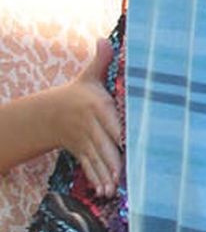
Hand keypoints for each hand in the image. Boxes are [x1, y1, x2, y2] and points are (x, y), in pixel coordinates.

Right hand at [51, 46, 120, 194]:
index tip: (129, 142)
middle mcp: (91, 126)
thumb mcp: (88, 76)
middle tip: (124, 175)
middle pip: (104, 144)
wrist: (51, 112)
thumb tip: (104, 39)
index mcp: (97, 106)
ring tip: (114, 190)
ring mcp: (85, 141)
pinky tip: (105, 192)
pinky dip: (97, 179)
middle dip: (113, 160)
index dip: (119, 132)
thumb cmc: (78, 93)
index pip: (110, 120)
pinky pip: (90, 166)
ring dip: (105, 175)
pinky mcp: (82, 152)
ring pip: (97, 159)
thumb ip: (100, 61)